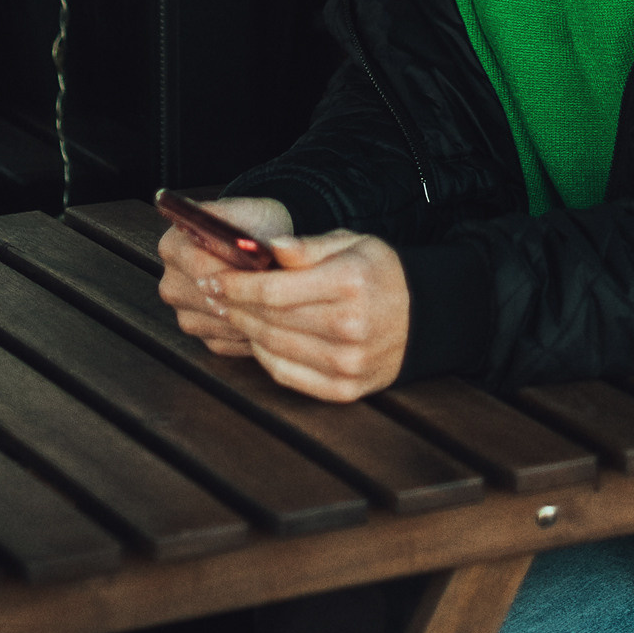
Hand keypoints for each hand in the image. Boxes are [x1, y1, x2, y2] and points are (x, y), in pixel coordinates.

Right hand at [158, 197, 293, 357]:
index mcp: (172, 246)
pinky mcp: (200, 335)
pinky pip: (225, 342)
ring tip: (276, 302)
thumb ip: (232, 220)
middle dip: (245, 297)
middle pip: (208, 300)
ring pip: (219, 324)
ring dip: (249, 317)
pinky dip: (248, 332)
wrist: (256, 246)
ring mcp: (182, 312)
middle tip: (277, 291)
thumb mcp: (244, 211)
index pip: (201, 267)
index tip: (265, 272)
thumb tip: (236, 241)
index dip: (235, 272)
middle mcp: (170, 282)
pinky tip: (265, 316)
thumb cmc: (251, 224)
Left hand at [180, 227, 411, 401]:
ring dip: (246, 331)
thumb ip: (306, 247)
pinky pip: (289, 375)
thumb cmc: (380, 272)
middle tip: (211, 294)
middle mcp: (348, 327)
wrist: (422, 317)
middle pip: (271, 320)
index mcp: (348, 283)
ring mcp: (346, 363)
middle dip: (235, 307)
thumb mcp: (351, 243)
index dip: (238, 286)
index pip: (276, 289)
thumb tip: (266, 248)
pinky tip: (256, 339)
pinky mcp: (344, 390)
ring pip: (275, 348)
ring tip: (230, 314)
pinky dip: (266, 357)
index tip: (214, 278)